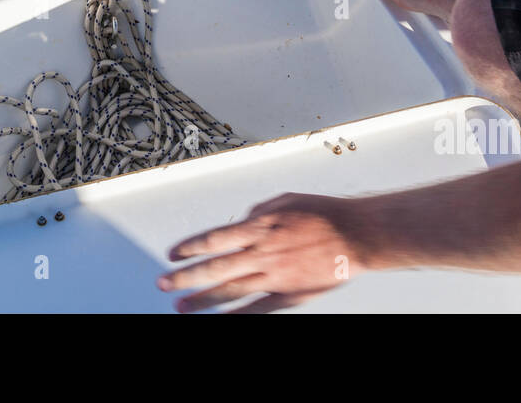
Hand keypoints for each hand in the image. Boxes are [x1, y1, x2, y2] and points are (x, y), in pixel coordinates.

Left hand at [157, 192, 379, 312]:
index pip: (215, 239)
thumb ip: (259, 212)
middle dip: (186, 277)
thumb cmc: (324, 213)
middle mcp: (262, 252)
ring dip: (203, 299)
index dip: (191, 247)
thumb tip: (243, 220)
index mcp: (260, 226)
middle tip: (164, 284)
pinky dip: (236, 316)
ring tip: (181, 306)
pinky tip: (219, 320)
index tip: (172, 254)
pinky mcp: (289, 294)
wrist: (357, 235)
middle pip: (215, 268)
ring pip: (230, 290)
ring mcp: (274, 276)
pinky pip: (256, 308)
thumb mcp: (285, 200)